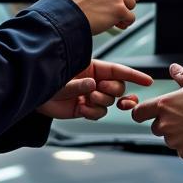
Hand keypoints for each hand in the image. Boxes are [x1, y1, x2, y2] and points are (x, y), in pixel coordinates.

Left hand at [38, 60, 153, 120]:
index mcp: (93, 68)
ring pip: (109, 101)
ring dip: (102, 102)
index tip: (148, 80)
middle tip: (99, 89)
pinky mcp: (85, 109)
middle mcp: (94, 81)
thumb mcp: (62, 80)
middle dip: (113, 90)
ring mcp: (90, 96)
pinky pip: (99, 113)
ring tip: (88, 99)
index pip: (119, 70)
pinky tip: (83, 110)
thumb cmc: (47, 80)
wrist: (34, 95)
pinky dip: (94, 113)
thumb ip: (78, 83)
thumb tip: (93, 86)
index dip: (134, 75)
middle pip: (117, 87)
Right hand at [57, 0, 166, 33]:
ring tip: (104, 15)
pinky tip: (108, 22)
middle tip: (110, 7)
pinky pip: (129, 19)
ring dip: (122, 13)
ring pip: (132, 6)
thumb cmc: (69, 0)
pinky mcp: (119, 8)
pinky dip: (122, 23)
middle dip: (127, 1)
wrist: (61, 15)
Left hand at [130, 74, 182, 158]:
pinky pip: (181, 148)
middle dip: (165, 123)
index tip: (143, 113)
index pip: (139, 112)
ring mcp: (173, 140)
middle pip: (156, 126)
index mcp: (163, 105)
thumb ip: (181, 76)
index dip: (140, 113)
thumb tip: (174, 68)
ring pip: (169, 138)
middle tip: (182, 116)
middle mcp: (164, 124)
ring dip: (176, 133)